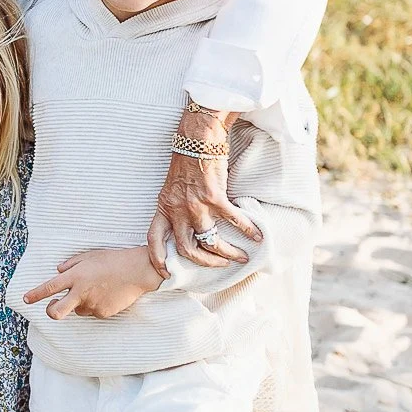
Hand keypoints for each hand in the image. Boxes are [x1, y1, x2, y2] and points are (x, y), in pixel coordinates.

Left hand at [23, 246, 162, 320]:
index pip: (49, 288)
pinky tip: (107, 294)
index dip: (35, 295)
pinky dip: (96, 305)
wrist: (137, 271)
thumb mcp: (89, 256)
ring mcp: (92, 304)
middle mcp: (81, 293)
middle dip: (52, 312)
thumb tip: (59, 271)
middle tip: (54, 307)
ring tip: (97, 289)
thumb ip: (71, 264)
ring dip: (81, 303)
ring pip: (78, 310)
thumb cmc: (113, 260)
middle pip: (56, 312)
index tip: (25, 299)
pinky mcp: (103, 313)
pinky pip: (94, 312)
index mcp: (75, 277)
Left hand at [146, 140, 260, 272]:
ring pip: (209, 240)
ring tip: (240, 257)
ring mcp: (196, 205)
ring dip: (226, 253)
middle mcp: (177, 209)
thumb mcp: (172, 188)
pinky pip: (233, 220)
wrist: (197, 139)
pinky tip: (257, 236)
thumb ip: (176, 207)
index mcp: (164, 207)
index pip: (154, 238)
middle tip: (218, 265)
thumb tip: (186, 224)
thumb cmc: (186, 161)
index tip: (165, 271)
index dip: (158, 258)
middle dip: (203, 262)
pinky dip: (247, 230)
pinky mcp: (214, 197)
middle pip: (186, 248)